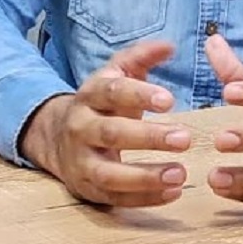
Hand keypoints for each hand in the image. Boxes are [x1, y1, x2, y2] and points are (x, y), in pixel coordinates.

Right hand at [19, 40, 191, 206]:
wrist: (56, 137)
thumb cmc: (100, 103)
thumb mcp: (115, 75)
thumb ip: (140, 57)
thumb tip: (169, 45)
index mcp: (90, 95)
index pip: (113, 92)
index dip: (140, 95)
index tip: (170, 101)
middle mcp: (81, 127)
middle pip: (112, 133)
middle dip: (148, 137)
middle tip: (185, 139)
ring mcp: (81, 161)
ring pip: (110, 173)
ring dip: (146, 176)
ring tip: (181, 174)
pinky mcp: (88, 188)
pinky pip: (115, 198)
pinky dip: (144, 198)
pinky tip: (172, 192)